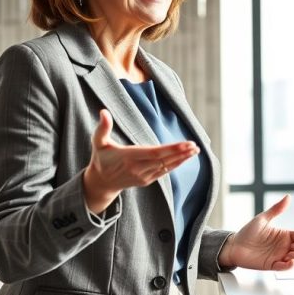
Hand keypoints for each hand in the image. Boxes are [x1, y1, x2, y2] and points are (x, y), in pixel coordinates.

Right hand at [82, 109, 198, 213]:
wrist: (101, 182)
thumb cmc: (101, 158)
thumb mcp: (98, 143)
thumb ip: (102, 128)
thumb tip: (103, 111)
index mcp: (128, 157)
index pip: (153, 153)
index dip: (171, 149)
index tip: (185, 143)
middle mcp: (137, 168)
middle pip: (163, 160)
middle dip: (180, 153)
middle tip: (195, 145)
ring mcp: (143, 176)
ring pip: (166, 166)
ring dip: (182, 158)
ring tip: (195, 150)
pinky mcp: (146, 180)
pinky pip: (164, 172)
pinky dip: (175, 165)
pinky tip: (186, 158)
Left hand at [219, 194, 293, 270]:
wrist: (233, 246)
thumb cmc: (247, 232)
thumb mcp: (263, 219)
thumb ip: (276, 209)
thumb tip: (288, 197)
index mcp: (286, 236)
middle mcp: (285, 247)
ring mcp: (279, 256)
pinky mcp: (271, 265)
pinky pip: (283, 266)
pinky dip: (289, 265)